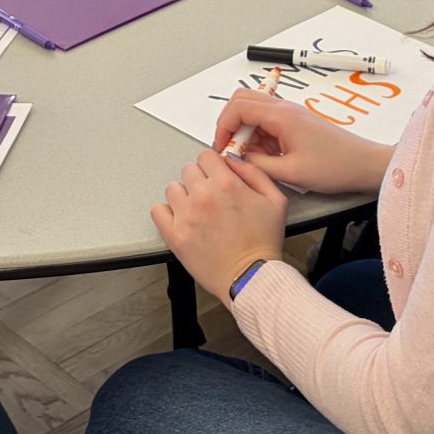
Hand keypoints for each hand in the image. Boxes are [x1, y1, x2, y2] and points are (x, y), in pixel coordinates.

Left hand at [153, 146, 290, 301]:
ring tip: (197, 211)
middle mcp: (203, 196)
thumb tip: (234, 161)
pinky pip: (158, 211)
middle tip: (210, 197)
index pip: (205, 156)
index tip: (216, 175)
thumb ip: (254, 173)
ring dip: (184, 196)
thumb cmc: (263, 243)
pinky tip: (182, 220)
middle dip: (200, 180)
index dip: (213, 165)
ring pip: (173, 189)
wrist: (250, 277)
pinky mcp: (174, 235)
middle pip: (189, 170)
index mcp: (226, 184)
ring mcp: (186, 216)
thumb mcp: (275, 200)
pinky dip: (167, 213)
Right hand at [212, 87, 392, 196]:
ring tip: (252, 158)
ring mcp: (290, 114)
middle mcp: (285, 108)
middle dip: (230, 124)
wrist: (363, 164)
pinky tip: (266, 157)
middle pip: (242, 100)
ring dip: (245, 131)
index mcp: (282, 115)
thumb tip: (236, 159)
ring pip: (253, 111)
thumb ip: (257, 164)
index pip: (238, 107)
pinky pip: (266, 122)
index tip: (221, 147)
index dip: (223, 127)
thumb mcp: (290, 172)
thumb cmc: (336, 166)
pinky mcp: (295, 122)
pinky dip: (259, 136)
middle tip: (230, 149)